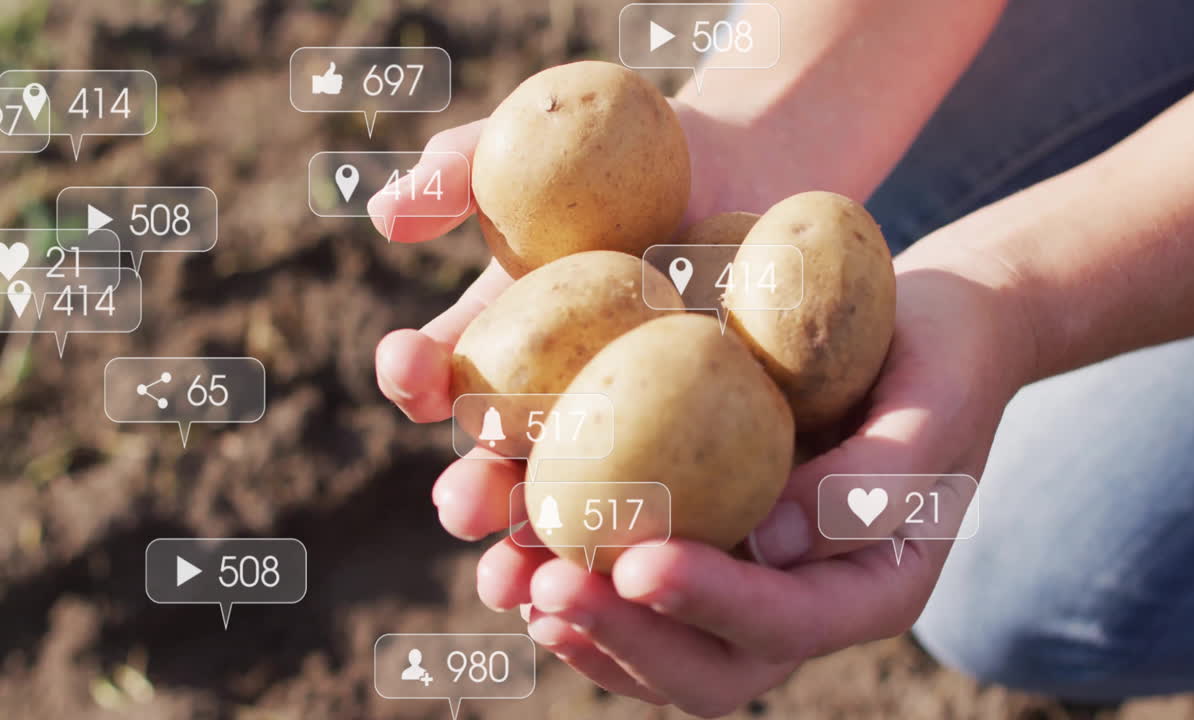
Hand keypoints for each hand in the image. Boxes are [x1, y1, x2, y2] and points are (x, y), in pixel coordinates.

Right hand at [370, 100, 805, 540]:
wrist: (748, 173)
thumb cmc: (630, 153)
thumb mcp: (540, 146)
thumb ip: (461, 169)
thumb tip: (386, 212)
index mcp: (498, 351)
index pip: (438, 377)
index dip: (413, 377)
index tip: (405, 364)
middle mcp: (549, 409)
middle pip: (497, 466)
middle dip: (471, 494)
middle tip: (463, 506)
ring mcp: (626, 438)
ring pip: (578, 510)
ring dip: (545, 549)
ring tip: (532, 579)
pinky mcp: (703, 455)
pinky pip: (679, 506)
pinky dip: (657, 542)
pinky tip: (650, 569)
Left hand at [370, 106, 1036, 714]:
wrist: (930, 330)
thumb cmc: (944, 356)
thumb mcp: (931, 405)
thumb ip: (870, 481)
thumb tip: (767, 545)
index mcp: (871, 587)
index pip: (788, 625)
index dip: (711, 603)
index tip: (639, 563)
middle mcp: (803, 603)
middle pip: (710, 667)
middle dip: (624, 635)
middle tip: (546, 587)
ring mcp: (750, 581)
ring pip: (659, 643)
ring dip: (582, 621)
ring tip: (508, 578)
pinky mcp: (710, 541)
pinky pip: (637, 586)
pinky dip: (579, 573)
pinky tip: (517, 541)